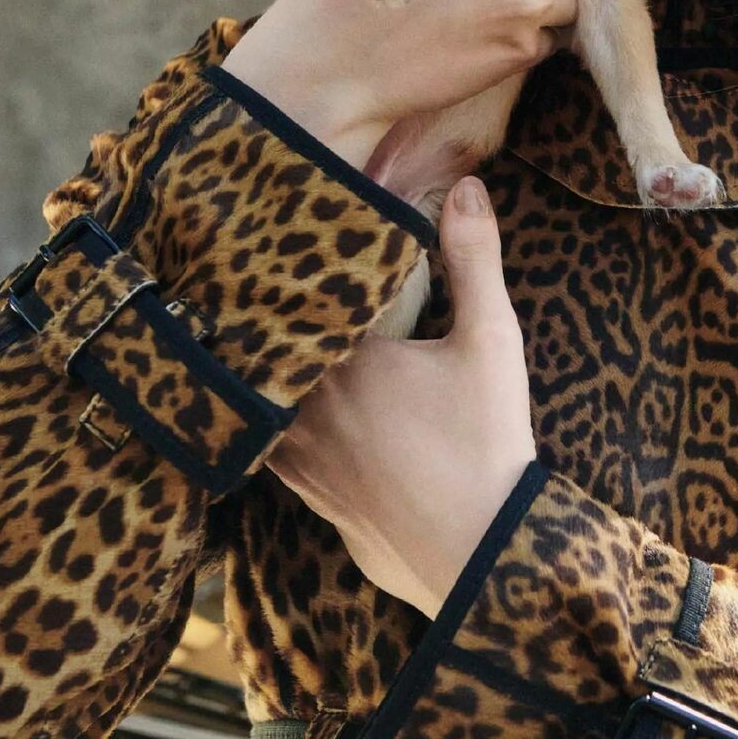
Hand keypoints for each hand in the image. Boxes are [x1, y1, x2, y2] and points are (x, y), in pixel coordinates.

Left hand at [264, 175, 535, 618]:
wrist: (479, 551)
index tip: (276, 236)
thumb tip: (467, 187)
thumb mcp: (491, 341)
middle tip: (246, 273)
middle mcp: (306, 404)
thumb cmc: (488, 441)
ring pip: (258, 395)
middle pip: (269, 343)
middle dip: (267, 314)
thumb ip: (474, 259)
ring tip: (251, 333)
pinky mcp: (305, 492)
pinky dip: (265, 419)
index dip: (291, 269)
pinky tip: (271, 404)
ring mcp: (298, 454)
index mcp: (345, 357)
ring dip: (261, 368)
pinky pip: (264, 445)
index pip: (301, 297)